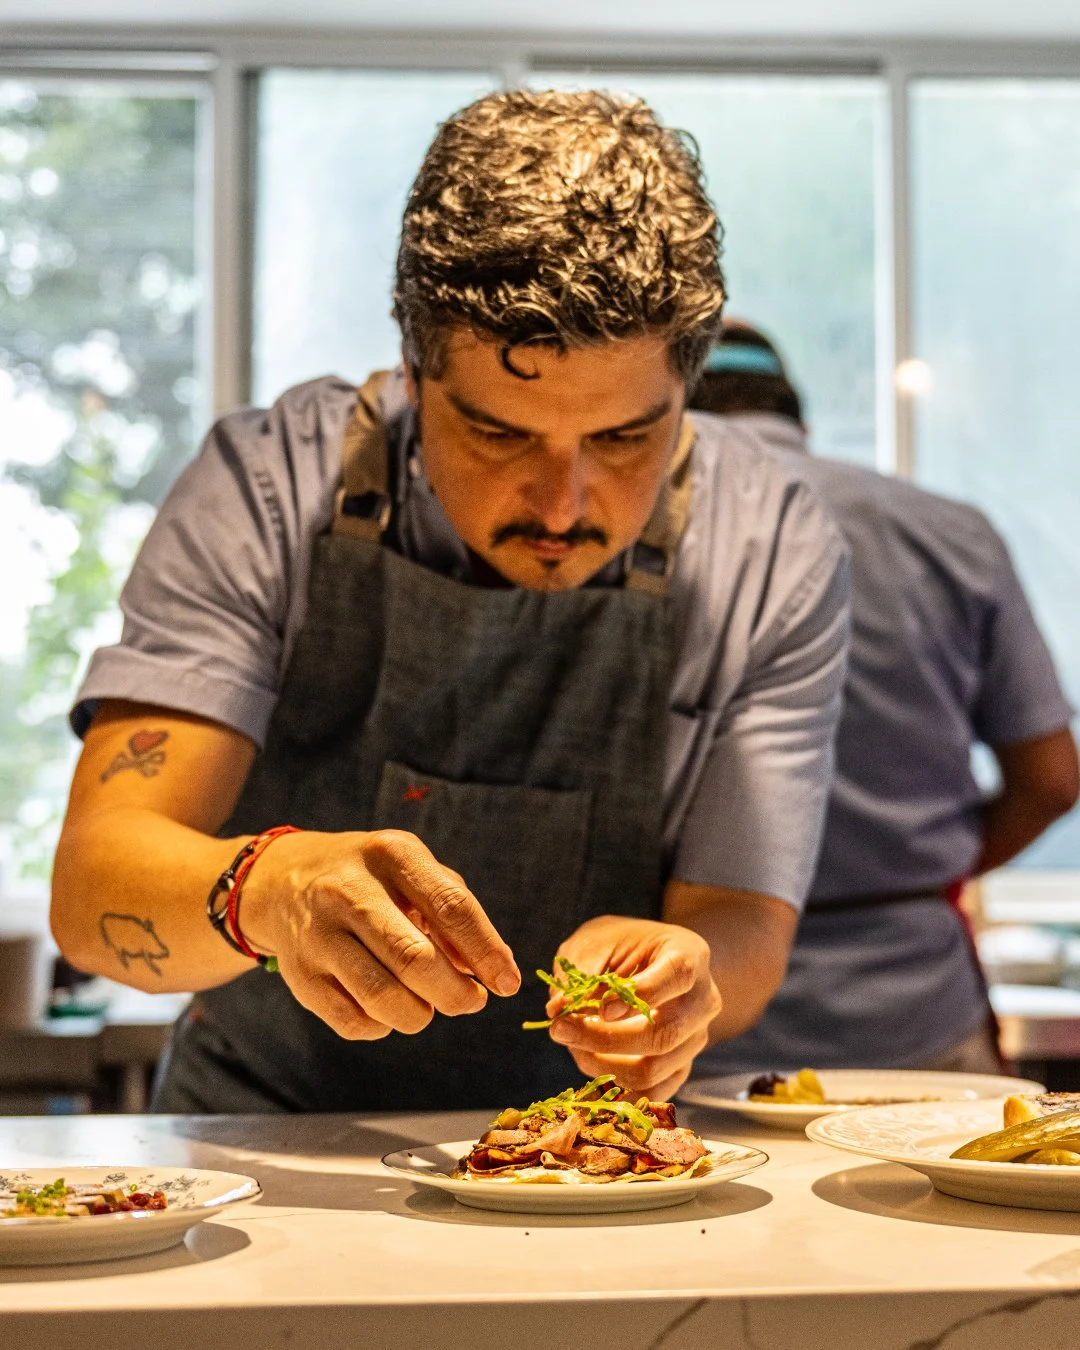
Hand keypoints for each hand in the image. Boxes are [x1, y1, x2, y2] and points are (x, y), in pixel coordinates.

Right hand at [241, 828, 519, 1039]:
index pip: (450, 907)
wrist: (284, 880)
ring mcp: (318, 934)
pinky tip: (389, 1008)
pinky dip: (382, 1025)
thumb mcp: (414, 871)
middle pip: (414, 958)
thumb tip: (492, 968)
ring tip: (430, 1006)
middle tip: (472, 1001)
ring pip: (381, 997)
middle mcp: (348, 890)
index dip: (486, 951)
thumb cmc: (372, 879)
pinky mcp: (300, 975)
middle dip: (455, 994)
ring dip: (420, 1015)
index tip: (508, 983)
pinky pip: (353, 1021)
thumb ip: (455, 912)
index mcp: (390, 855)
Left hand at [544, 915, 720, 1099]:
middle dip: (606, 1039)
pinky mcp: (681, 1066)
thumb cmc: (620, 946)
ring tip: (572, 1044)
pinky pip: (652, 1093)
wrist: (643, 961)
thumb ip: (579, 971)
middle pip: (665, 1033)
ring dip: (602, 1065)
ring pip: (654, 1070)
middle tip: (561, 1030)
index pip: (677, 976)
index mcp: (688, 955)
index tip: (601, 1009)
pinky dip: (615, 1090)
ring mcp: (695, 1038)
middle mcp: (702, 999)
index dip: (641, 995)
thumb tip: (556, 1010)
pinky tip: (588, 1067)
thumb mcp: (596, 942)